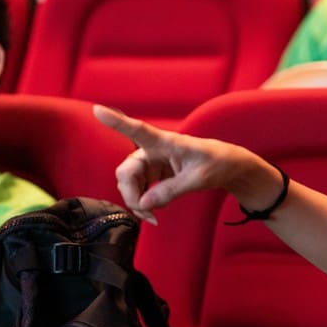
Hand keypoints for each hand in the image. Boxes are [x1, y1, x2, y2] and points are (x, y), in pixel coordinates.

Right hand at [93, 105, 261, 223]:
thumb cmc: (217, 163)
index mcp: (166, 142)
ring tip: (153, 216)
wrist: (228, 167)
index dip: (117, 121)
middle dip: (130, 194)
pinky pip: (138, 189)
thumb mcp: (199, 179)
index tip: (98, 109)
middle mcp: (154, 149)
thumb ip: (172, 190)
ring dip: (136, 202)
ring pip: (129, 183)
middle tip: (145, 213)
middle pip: (126, 171)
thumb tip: (144, 204)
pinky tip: (155, 209)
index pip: (138, 130)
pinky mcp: (154, 173)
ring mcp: (152, 162)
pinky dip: (143, 203)